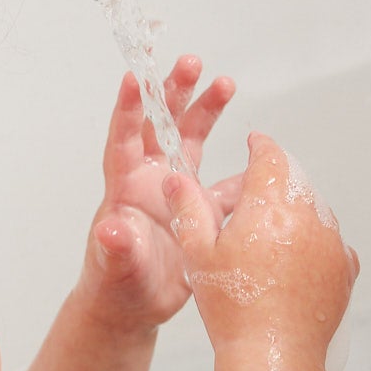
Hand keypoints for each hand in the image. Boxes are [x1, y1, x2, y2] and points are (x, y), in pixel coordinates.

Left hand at [76, 56, 239, 331]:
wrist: (133, 308)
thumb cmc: (114, 285)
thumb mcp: (115, 268)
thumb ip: (116, 249)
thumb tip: (110, 232)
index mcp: (125, 186)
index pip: (124, 139)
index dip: (128, 109)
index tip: (135, 77)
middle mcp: (149, 179)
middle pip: (162, 125)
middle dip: (174, 92)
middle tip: (190, 62)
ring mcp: (174, 191)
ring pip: (191, 141)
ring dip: (205, 111)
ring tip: (224, 82)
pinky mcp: (198, 210)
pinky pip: (223, 183)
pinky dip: (241, 171)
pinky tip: (260, 156)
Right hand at [166, 131, 357, 355]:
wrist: (274, 356)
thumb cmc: (234, 308)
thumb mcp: (198, 253)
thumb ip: (189, 207)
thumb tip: (177, 179)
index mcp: (270, 205)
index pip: (271, 156)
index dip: (260, 146)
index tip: (254, 143)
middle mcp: (308, 216)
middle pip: (293, 180)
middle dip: (272, 181)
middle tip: (248, 198)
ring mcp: (331, 242)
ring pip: (313, 208)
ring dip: (293, 210)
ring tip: (266, 236)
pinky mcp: (344, 268)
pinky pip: (330, 240)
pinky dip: (313, 241)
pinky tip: (291, 260)